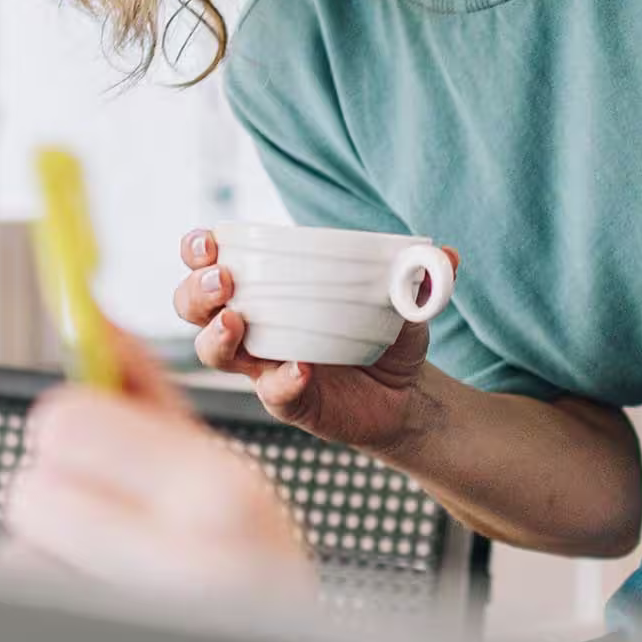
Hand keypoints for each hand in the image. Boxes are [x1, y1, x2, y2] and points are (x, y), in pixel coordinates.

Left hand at [6, 321, 313, 597]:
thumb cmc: (250, 565)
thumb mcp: (225, 470)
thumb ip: (151, 398)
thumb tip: (95, 326)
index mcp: (219, 497)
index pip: (65, 426)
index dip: (70, 427)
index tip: (90, 440)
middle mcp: (175, 565)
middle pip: (31, 493)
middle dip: (60, 496)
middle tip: (109, 513)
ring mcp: (128, 618)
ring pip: (21, 551)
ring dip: (57, 552)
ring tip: (119, 568)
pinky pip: (28, 596)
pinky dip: (56, 593)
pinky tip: (105, 599)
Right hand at [173, 228, 445, 452]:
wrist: (409, 395)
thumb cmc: (389, 335)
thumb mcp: (406, 297)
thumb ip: (422, 275)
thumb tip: (448, 254)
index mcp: (268, 289)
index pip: (210, 263)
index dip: (197, 250)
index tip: (207, 239)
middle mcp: (254, 328)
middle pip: (193, 308)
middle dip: (195, 290)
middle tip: (223, 280)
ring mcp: (266, 367)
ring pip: (214, 353)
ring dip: (216, 335)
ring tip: (236, 322)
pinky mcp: (289, 402)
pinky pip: (272, 393)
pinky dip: (282, 380)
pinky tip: (301, 370)